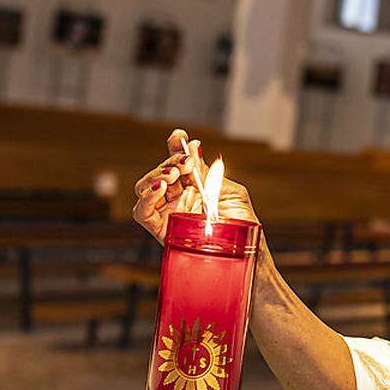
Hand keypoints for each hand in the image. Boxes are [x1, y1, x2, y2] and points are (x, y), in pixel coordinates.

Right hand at [133, 128, 258, 242]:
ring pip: (145, 188)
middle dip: (171, 160)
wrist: (247, 255)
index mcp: (195, 187)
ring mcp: (168, 214)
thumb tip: (194, 147)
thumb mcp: (230, 192)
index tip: (179, 135)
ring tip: (175, 174)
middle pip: (161, 172)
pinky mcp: (161, 231)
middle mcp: (178, 199)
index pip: (178, 162)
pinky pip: (142, 212)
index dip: (175, 146)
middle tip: (187, 162)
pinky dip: (147, 197)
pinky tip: (161, 187)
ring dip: (157, 175)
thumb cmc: (243, 226)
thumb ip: (209, 172)